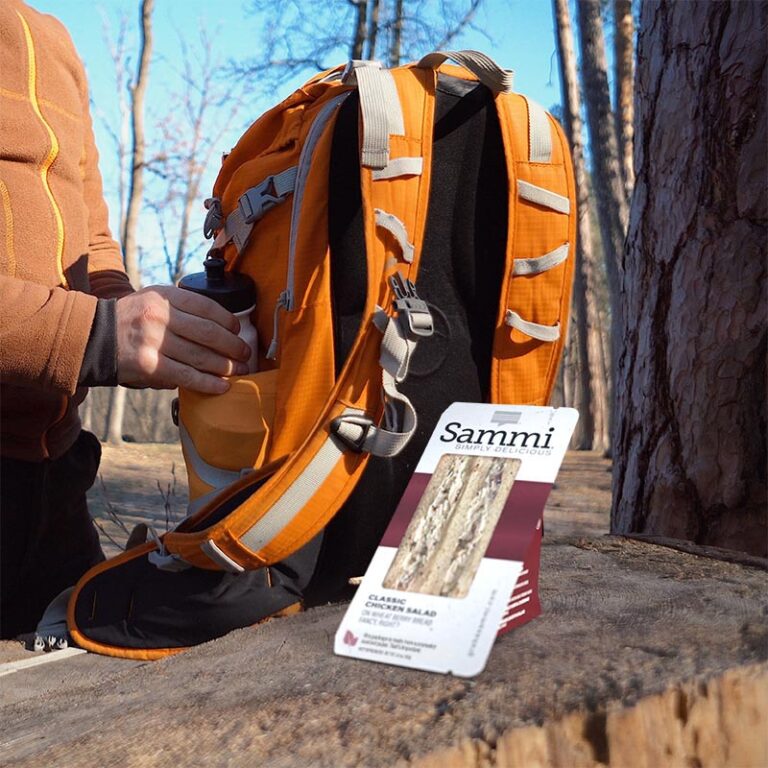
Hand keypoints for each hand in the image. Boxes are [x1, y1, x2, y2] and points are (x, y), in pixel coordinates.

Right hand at [116, 286, 250, 393]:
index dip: (227, 321)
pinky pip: (187, 376)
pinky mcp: (149, 366)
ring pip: (201, 356)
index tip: (237, 330)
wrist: (93, 337)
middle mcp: (160, 317)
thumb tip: (222, 328)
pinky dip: (209, 383)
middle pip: (208, 333)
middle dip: (233, 346)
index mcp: (163, 296)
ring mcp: (154, 342)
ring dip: (226, 366)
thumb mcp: (152, 300)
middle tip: (246, 354)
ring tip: (239, 371)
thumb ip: (181, 308)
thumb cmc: (131, 320)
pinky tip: (223, 386)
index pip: (206, 307)